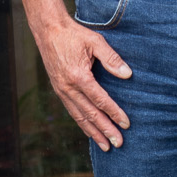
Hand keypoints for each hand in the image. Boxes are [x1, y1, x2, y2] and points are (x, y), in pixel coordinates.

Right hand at [38, 19, 133, 150]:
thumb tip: (128, 75)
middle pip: (90, 114)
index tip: (126, 124)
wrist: (48, 30)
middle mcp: (68, 88)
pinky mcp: (58, 89)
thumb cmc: (74, 34)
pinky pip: (72, 111)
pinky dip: (82, 123)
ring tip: (105, 145)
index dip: (114, 113)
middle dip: (105, 130)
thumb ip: (112, 59)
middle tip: (118, 143)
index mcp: (78, 76)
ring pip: (79, 116)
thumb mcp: (96, 42)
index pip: (101, 100)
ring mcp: (61, 90)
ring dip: (93, 132)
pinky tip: (89, 130)